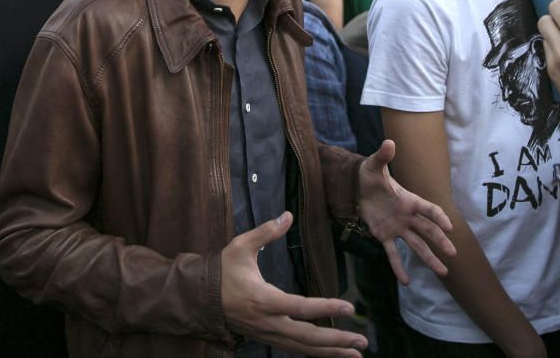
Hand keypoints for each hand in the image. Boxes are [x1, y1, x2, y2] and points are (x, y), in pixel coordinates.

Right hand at [222, 212, 367, 356]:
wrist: (198, 298)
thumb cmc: (221, 271)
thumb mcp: (241, 247)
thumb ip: (266, 232)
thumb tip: (288, 215)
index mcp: (264, 300)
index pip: (301, 307)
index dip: (327, 307)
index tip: (350, 307)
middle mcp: (268, 322)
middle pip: (307, 337)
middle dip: (337, 341)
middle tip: (362, 341)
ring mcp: (268, 334)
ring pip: (303, 348)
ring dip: (330, 351)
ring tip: (355, 353)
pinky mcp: (267, 337)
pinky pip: (295, 348)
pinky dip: (315, 352)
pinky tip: (332, 352)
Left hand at [358, 139, 455, 284]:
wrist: (356, 186)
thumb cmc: (369, 174)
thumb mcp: (373, 165)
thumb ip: (383, 156)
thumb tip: (389, 142)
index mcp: (408, 200)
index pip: (428, 209)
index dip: (439, 217)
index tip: (450, 227)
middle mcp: (407, 216)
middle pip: (428, 230)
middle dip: (440, 241)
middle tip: (453, 254)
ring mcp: (397, 228)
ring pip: (416, 245)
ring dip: (429, 258)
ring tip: (443, 272)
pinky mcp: (384, 236)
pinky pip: (393, 254)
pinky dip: (399, 267)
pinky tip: (406, 282)